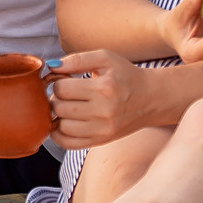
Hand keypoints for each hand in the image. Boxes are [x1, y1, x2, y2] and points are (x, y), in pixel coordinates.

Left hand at [47, 50, 176, 148]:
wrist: (151, 99)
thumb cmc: (125, 75)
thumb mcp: (105, 58)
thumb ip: (77, 59)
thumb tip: (51, 67)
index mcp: (104, 88)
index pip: (61, 89)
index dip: (58, 81)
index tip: (65, 80)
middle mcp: (104, 112)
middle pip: (59, 108)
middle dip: (56, 98)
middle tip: (65, 93)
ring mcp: (103, 129)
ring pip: (62, 126)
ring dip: (58, 116)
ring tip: (67, 106)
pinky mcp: (101, 141)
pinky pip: (69, 144)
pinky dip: (59, 134)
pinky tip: (64, 122)